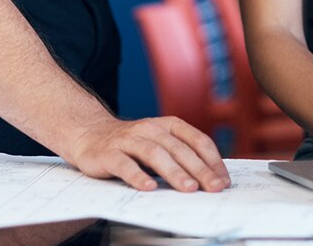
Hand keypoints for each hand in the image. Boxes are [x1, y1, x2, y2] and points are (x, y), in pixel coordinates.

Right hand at [65, 116, 229, 192]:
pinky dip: (137, 176)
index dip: (213, 160)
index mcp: (167, 125)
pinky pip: (124, 165)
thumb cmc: (131, 144)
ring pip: (155, 154)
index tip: (223, 180)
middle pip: (179, 149)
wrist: (89, 134)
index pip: (196, 140)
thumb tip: (212, 177)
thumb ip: (182, 155)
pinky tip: (148, 187)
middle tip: (214, 187)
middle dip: (200, 169)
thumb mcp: (160, 143)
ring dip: (174, 172)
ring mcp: (128, 140)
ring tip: (188, 188)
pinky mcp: (108, 153)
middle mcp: (149, 129)